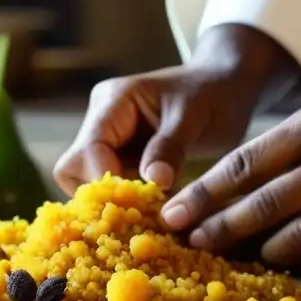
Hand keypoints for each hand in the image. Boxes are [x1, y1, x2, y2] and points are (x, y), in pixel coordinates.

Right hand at [53, 25, 300, 194]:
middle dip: (103, 196)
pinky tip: (154, 211)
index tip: (135, 205)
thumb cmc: (214, 93)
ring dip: (115, 203)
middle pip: (74, 169)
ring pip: (89, 184)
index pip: (89, 149)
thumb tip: (154, 181)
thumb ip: (171, 147)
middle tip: (140, 214)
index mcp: (114, 101)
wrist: (226, 86)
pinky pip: (112, 189)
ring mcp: (110, 140)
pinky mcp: (122, 159)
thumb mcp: (195, 117)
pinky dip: (128, 204)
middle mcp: (102, 120)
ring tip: (151, 213)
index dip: (105, 181)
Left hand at [160, 93, 300, 276]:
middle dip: (220, 229)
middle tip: (193, 244)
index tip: (175, 213)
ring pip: (298, 238)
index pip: (244, 164)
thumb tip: (239, 180)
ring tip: (243, 259)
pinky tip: (296, 269)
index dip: (205, 194)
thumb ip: (292, 144)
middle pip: (262, 205)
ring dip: (264, 254)